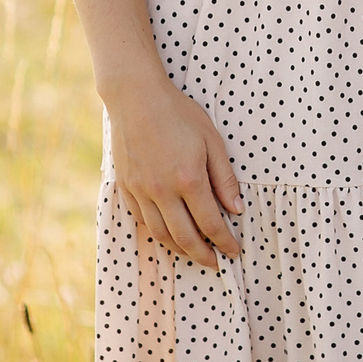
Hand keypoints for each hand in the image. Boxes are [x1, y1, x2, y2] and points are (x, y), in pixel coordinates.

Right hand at [106, 75, 244, 267]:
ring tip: (194, 253)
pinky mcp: (127, 188)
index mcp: (189, 179)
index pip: (210, 223)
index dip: (224, 242)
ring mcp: (141, 191)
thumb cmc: (179, 114)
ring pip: (161, 234)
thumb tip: (235, 209)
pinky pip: (142, 220)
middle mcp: (163, 191)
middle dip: (203, 254)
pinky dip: (157, 233)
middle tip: (215, 263)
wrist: (136, 98)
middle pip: (184, 237)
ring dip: (179, 249)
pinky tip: (168, 234)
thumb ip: (224, 178)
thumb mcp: (212, 140)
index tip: (234, 252)